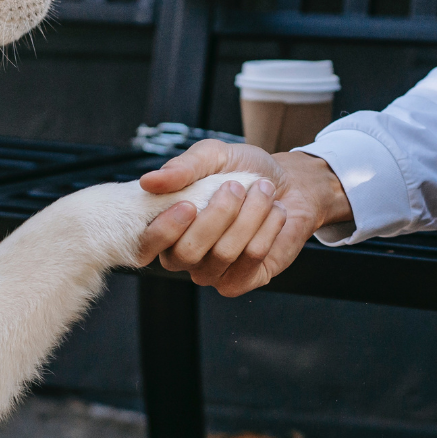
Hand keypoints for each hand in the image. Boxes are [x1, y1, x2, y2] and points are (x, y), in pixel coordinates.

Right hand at [135, 140, 352, 296]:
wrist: (290, 184)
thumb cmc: (243, 171)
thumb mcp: (212, 156)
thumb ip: (182, 168)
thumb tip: (148, 182)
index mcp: (166, 228)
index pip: (146, 247)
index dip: (164, 231)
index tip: (188, 204)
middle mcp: (183, 256)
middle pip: (187, 253)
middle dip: (218, 215)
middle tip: (236, 187)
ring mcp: (211, 272)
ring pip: (223, 253)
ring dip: (250, 214)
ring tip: (263, 191)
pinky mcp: (241, 281)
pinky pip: (251, 259)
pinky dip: (268, 228)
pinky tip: (275, 212)